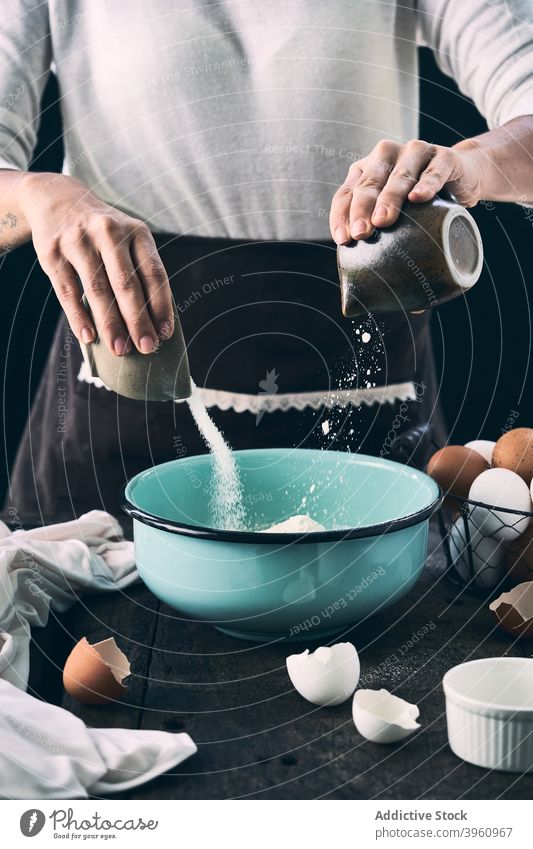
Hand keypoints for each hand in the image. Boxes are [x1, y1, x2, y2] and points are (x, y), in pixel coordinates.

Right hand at [20, 172, 173, 354]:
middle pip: (127, 284)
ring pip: (97, 290)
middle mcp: (109, 233)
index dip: (161, 306)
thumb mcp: (128, 239)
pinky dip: (79, 317)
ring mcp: (78, 241)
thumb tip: (153, 323)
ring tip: (120, 350)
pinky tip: (89, 338)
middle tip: (147, 348)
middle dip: (138, 320)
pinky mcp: (53, 253)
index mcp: (136, 231)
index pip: (154, 274)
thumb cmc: (104, 234)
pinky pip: (68, 291)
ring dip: (110, 324)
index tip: (165, 334)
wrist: (58, 199)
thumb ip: (140, 271)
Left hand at [329, 138, 484, 243]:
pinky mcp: (444, 158)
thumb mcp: (397, 212)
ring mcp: (415, 153)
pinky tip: (419, 198)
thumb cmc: (422, 201)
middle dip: (362, 209)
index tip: (343, 239)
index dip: (342, 215)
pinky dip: (426, 184)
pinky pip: (434, 172)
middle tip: (361, 233)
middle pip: (369, 183)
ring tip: (382, 221)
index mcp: (367, 169)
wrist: (464, 176)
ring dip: (389, 198)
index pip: (347, 192)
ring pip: (399, 176)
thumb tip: (368, 278)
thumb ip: (380, 230)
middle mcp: (387, 155)